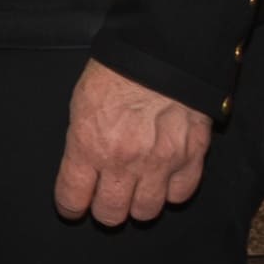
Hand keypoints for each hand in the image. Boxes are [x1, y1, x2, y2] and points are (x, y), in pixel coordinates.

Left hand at [54, 62, 214, 226]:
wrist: (165, 49)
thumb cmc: (118, 69)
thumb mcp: (82, 103)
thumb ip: (82, 142)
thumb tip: (84, 168)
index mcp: (90, 145)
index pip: (72, 199)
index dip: (71, 207)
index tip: (74, 206)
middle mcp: (124, 161)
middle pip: (111, 214)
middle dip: (105, 209)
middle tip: (107, 196)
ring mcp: (160, 162)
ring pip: (146, 212)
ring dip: (139, 203)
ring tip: (137, 188)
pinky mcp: (192, 156)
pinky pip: (180, 194)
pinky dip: (171, 191)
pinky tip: (164, 178)